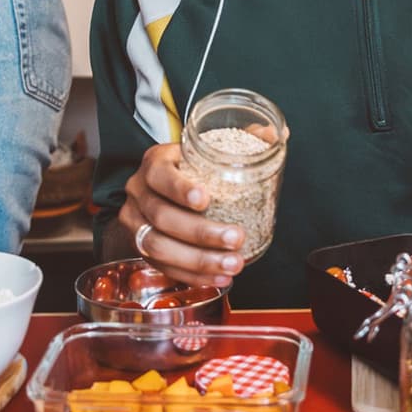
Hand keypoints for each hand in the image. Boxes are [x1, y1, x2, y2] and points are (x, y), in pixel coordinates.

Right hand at [115, 143, 247, 289]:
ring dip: (199, 261)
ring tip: (232, 264)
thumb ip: (241, 140)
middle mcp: (139, 193)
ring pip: (159, 247)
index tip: (206, 200)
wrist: (154, 191)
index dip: (181, 189)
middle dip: (202, 233)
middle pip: (162, 217)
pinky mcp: (140, 248)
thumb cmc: (186, 169)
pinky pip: (164, 267)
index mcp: (154, 164)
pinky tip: (219, 278)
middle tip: (235, 238)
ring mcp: (135, 223)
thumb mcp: (204, 150)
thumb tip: (276, 133)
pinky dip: (194, 276)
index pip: (160, 175)